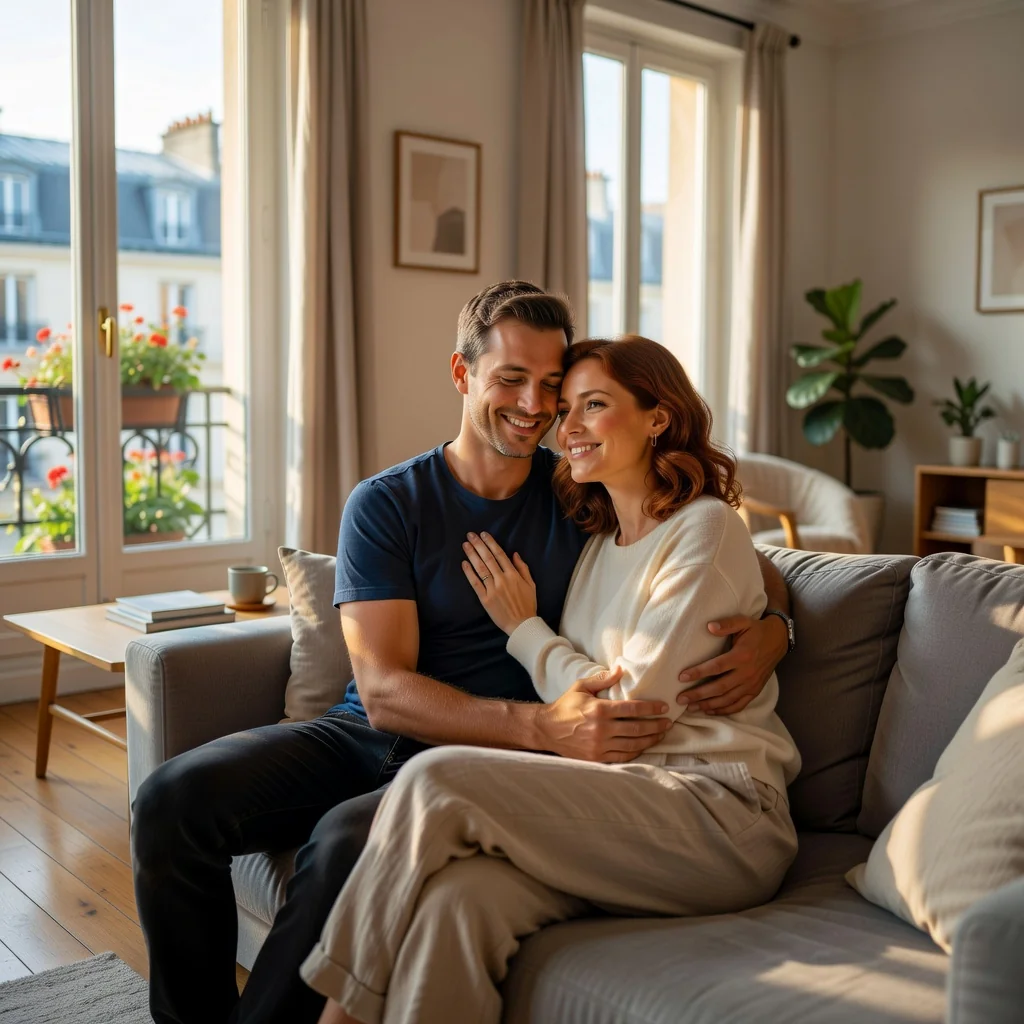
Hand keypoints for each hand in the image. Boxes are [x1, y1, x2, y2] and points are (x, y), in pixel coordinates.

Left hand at [462, 532, 536, 634]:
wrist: (522, 624)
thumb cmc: (527, 604)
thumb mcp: (531, 584)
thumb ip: (523, 568)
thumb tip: (514, 554)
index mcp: (513, 575)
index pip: (500, 554)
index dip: (491, 543)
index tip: (484, 534)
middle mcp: (502, 580)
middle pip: (488, 558)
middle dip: (479, 545)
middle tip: (470, 535)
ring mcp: (492, 589)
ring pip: (480, 568)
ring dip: (472, 555)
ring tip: (465, 545)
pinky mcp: (485, 599)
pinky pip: (475, 583)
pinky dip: (469, 573)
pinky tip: (464, 563)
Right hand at [536, 667, 671, 762]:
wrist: (546, 729)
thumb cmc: (565, 706)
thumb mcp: (581, 687)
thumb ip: (602, 679)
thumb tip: (621, 669)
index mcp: (599, 710)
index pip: (632, 709)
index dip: (651, 708)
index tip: (664, 707)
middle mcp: (601, 729)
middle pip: (637, 728)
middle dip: (656, 725)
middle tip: (668, 722)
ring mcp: (599, 745)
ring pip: (633, 744)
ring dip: (650, 740)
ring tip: (661, 734)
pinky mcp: (597, 757)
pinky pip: (622, 756)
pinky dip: (636, 752)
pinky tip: (644, 746)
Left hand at [676, 614, 787, 715]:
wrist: (778, 641)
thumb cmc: (756, 630)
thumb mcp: (743, 621)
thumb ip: (727, 624)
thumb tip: (709, 626)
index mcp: (742, 656)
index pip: (717, 667)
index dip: (699, 673)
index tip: (682, 677)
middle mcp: (747, 673)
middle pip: (719, 687)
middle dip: (699, 694)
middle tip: (681, 698)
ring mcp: (752, 685)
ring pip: (727, 699)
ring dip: (708, 705)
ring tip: (691, 707)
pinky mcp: (755, 691)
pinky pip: (739, 705)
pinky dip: (724, 710)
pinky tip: (710, 711)